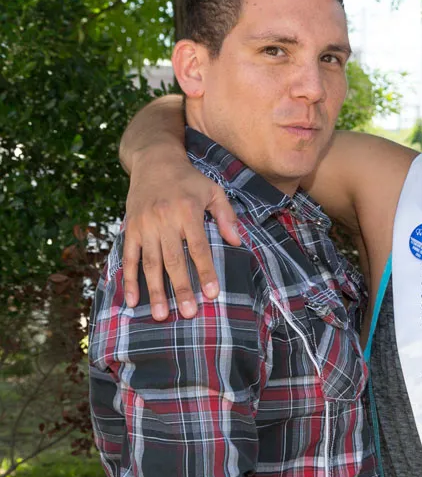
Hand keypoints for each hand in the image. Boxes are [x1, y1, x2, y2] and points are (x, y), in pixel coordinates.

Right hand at [123, 155, 241, 319]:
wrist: (154, 160)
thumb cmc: (189, 179)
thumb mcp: (214, 190)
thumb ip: (226, 216)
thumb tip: (237, 242)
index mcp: (187, 211)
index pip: (198, 248)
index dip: (205, 272)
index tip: (211, 294)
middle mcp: (163, 220)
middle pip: (173, 260)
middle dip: (181, 288)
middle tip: (189, 313)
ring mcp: (144, 226)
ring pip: (149, 264)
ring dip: (155, 291)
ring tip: (161, 315)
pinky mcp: (129, 229)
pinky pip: (128, 258)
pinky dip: (129, 280)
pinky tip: (133, 300)